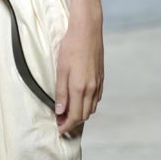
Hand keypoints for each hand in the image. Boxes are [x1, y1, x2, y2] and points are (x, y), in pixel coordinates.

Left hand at [54, 15, 103, 135]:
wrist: (88, 30)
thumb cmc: (71, 47)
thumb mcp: (61, 69)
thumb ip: (61, 92)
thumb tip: (60, 111)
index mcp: (80, 88)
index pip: (75, 116)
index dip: (66, 125)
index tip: (59, 129)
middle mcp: (92, 89)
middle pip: (84, 115)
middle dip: (73, 122)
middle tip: (61, 121)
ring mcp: (98, 84)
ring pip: (91, 108)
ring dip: (81, 114)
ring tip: (69, 111)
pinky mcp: (101, 78)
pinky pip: (96, 98)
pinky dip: (88, 104)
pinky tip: (80, 99)